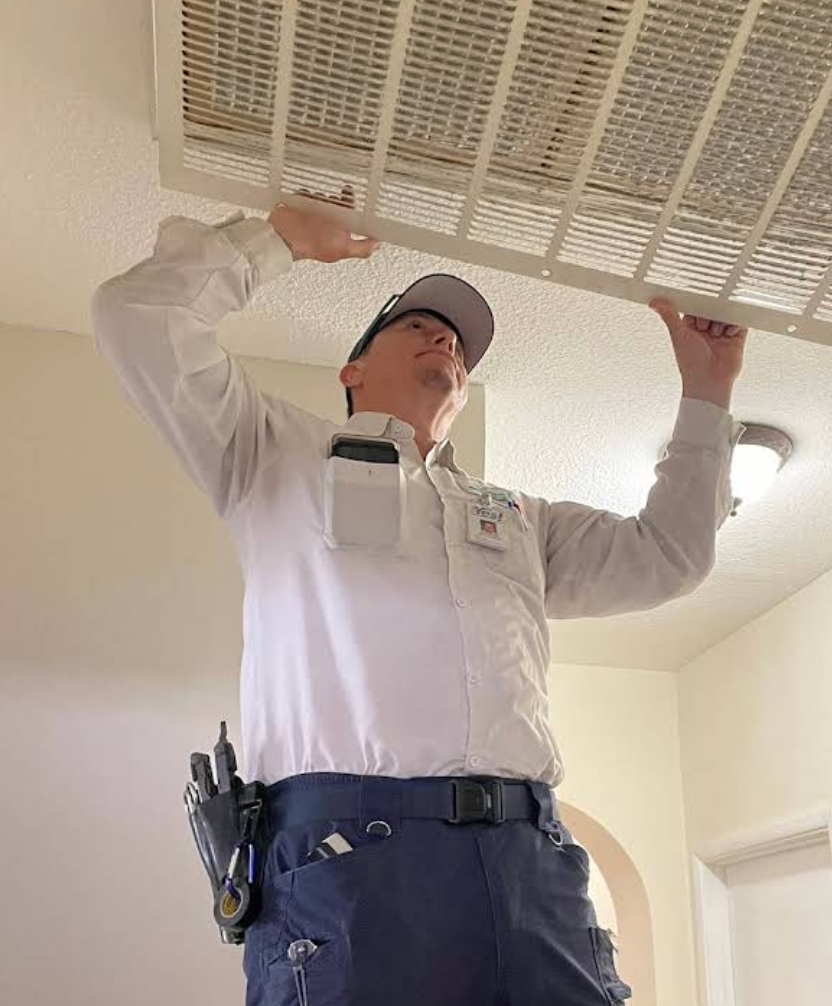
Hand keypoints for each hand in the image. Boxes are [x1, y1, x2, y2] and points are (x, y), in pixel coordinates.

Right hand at [267, 185, 381, 262]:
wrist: (284, 239)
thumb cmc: (311, 245)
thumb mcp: (343, 248)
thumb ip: (362, 248)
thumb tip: (377, 244)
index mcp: (338, 232)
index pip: (352, 216)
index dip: (354, 205)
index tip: (351, 195)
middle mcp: (327, 224)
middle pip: (337, 205)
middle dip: (337, 199)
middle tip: (335, 196)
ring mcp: (313, 215)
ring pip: (322, 198)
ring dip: (320, 196)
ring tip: (317, 200)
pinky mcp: (300, 208)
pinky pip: (305, 194)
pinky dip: (305, 193)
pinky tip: (305, 197)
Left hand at [649, 297, 747, 407]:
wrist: (710, 380)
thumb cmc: (691, 363)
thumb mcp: (678, 334)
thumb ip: (669, 315)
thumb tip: (655, 302)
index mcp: (690, 327)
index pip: (696, 307)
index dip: (697, 305)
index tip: (699, 302)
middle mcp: (706, 329)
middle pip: (712, 308)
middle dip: (710, 315)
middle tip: (705, 326)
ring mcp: (721, 333)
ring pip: (725, 314)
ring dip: (721, 321)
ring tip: (715, 334)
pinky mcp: (736, 337)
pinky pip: (739, 322)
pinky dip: (734, 325)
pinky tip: (727, 334)